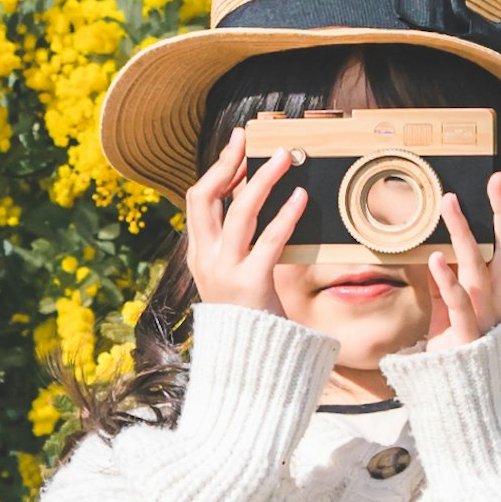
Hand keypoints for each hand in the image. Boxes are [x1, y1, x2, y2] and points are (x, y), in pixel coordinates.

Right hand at [183, 125, 310, 320]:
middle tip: (248, 139)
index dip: (217, 169)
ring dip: (262, 179)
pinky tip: (301, 198)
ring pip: (239, 212)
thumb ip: (232, 245)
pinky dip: (287, 216)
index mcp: (198, 254)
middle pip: (206, 197)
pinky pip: (270, 241)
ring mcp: (225, 271)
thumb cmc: (247, 316)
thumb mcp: (229, 276)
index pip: (198, 200)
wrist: (248, 362)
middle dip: (227, 163)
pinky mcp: (251, 284)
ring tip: (284, 158)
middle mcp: (206, 259)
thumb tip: (251, 202)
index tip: (235, 147)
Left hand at [422, 170, 500, 351]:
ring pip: (479, 269)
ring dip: (464, 233)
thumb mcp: (449, 307)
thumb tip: (433, 249)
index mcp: (497, 292)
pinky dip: (447, 279)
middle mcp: (497, 302)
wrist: (456, 396)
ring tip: (448, 203)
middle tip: (496, 179)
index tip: (498, 180)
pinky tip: (435, 258)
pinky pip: (459, 304)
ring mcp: (484, 319)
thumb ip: (446, 281)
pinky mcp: (466, 338)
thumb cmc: (453, 348)